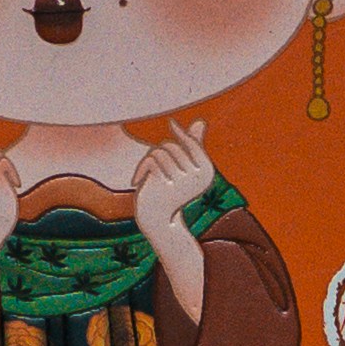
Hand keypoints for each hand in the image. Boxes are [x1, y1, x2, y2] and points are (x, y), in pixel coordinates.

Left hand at [128, 125, 219, 308]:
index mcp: (207, 172)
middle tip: (152, 171)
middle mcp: (198, 175)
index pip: (191, 141)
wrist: (159, 223)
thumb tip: (200, 122)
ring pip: (159, 151)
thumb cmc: (170, 193)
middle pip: (172, 146)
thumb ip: (192, 147)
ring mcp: (183, 179)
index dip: (180, 133)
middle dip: (158, 154)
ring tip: (146, 178)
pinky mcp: (165, 182)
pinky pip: (150, 160)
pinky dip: (141, 170)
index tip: (172, 125)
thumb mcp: (182, 170)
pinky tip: (137, 183)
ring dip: (148, 162)